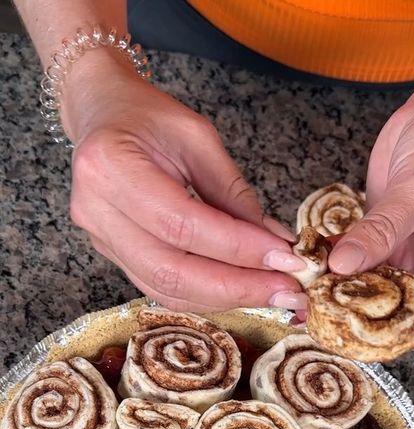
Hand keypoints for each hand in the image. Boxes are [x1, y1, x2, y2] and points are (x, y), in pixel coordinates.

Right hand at [62, 51, 303, 310]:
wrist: (101, 115)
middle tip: (287, 288)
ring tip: (272, 292)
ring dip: (225, 298)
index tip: (285, 255)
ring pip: (167, 289)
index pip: (183, 224)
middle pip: (172, 272)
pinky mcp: (113, 257)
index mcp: (111, 166)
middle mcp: (97, 211)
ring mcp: (100, 240)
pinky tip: (240, 290)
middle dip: (237, 286)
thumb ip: (233, 192)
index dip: (239, 247)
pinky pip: (161, 289)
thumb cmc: (147, 117)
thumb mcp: (197, 137)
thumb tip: (276, 241)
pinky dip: (205, 295)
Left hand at [329, 30, 413, 351]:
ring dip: (346, 296)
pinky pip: (359, 263)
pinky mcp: (384, 238)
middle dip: (367, 319)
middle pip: (403, 315)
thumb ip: (382, 231)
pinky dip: (338, 269)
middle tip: (328, 319)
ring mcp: (410, 256)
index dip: (408, 337)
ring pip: (376, 292)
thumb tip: (344, 265)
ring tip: (312, 299)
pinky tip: (313, 271)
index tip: (368, 332)